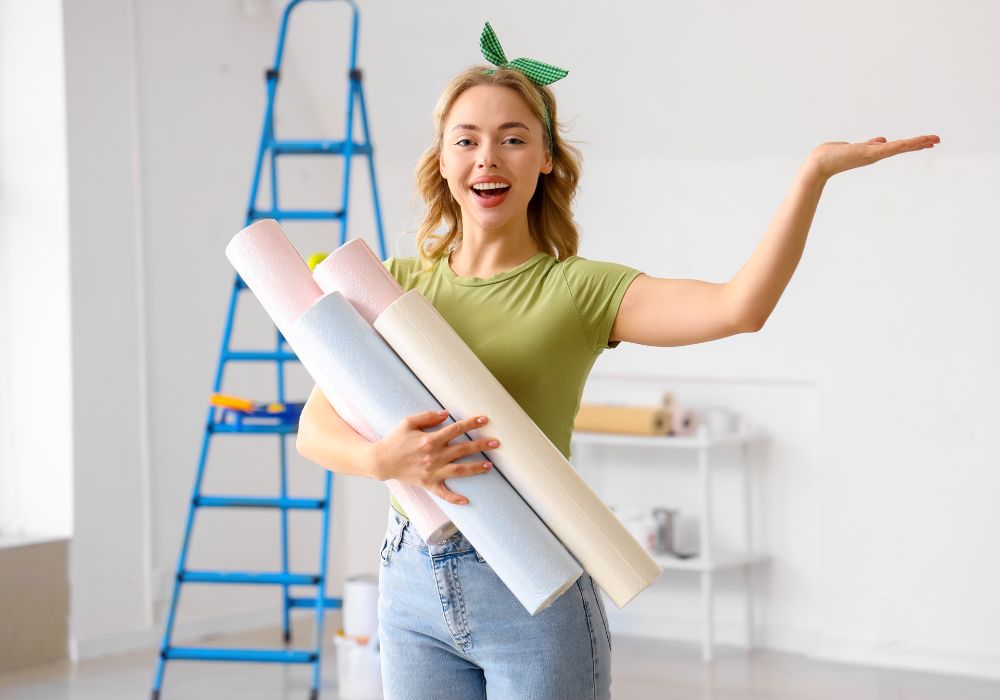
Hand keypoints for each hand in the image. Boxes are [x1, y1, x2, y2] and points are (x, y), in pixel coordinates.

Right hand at [372, 410, 498, 504]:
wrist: (380, 461)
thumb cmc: (395, 439)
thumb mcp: (408, 422)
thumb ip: (428, 417)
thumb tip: (447, 414)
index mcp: (430, 439)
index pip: (456, 429)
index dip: (471, 423)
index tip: (485, 419)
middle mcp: (434, 456)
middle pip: (463, 449)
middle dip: (481, 445)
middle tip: (496, 443)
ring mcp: (432, 471)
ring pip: (459, 470)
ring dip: (476, 468)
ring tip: (490, 466)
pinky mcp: (428, 484)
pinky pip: (443, 493)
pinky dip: (454, 498)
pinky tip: (466, 501)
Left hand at [807, 134, 939, 180]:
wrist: (818, 164)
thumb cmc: (831, 155)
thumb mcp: (854, 146)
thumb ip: (869, 144)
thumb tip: (881, 139)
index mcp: (873, 152)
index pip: (897, 147)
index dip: (912, 144)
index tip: (927, 141)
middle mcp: (875, 155)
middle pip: (902, 147)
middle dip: (919, 144)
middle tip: (937, 140)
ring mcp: (872, 155)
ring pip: (898, 148)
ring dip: (916, 143)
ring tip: (932, 140)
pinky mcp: (867, 154)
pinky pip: (886, 149)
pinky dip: (899, 146)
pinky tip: (911, 143)